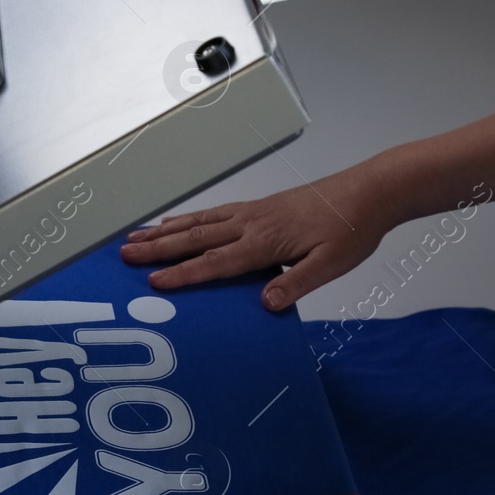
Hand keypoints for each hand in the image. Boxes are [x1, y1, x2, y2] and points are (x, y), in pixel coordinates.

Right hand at [117, 169, 392, 310]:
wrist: (371, 191)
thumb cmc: (353, 228)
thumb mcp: (332, 264)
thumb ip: (297, 282)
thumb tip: (266, 303)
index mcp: (266, 240)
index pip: (217, 261)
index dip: (184, 274)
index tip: (154, 282)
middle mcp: (252, 223)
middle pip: (196, 237)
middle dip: (158, 248)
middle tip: (124, 254)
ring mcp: (253, 212)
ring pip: (199, 222)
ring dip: (165, 231)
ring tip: (135, 237)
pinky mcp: (259, 207)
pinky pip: (213, 214)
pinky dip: (188, 219)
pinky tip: (175, 222)